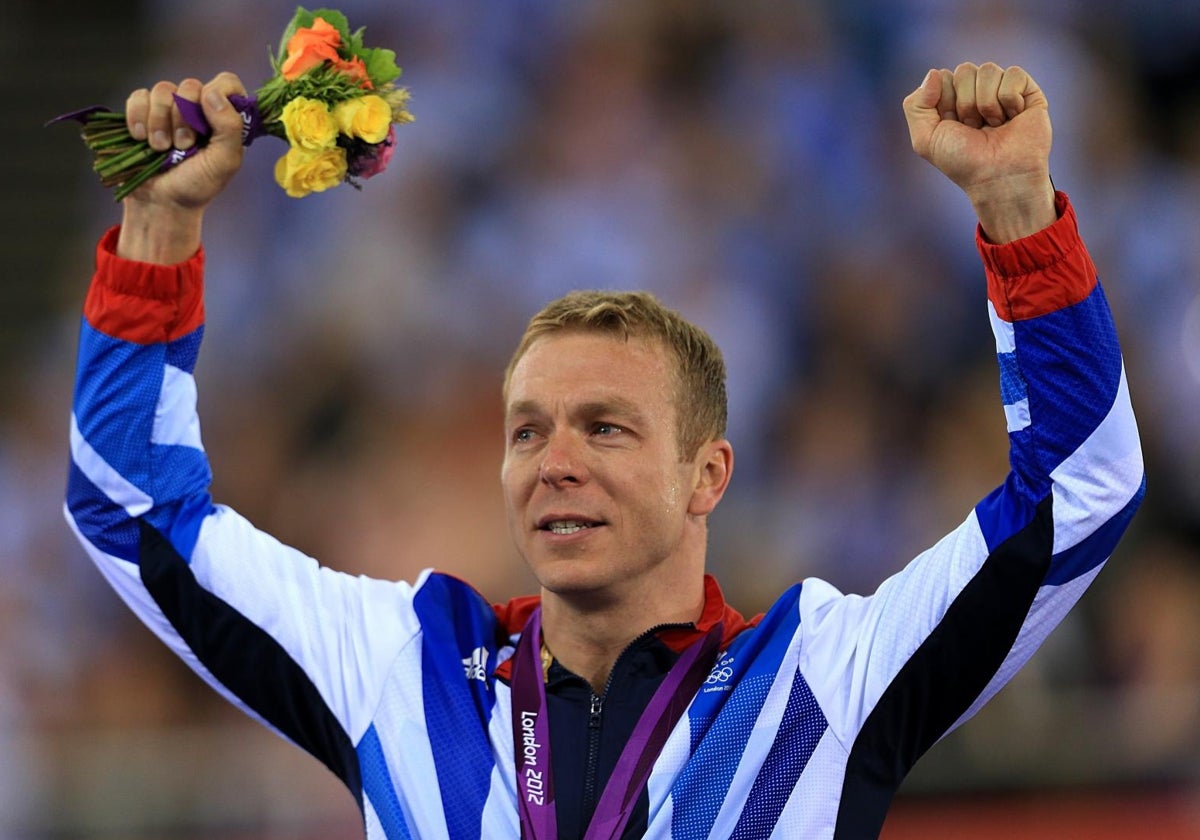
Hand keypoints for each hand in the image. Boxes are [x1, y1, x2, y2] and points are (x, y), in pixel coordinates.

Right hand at [117, 72, 247, 263]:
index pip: (227, 83)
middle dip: (185, 118)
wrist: (161, 202)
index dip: (218, 94)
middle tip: (184, 145)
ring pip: (162, 90)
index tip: (209, 120)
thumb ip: (230, 127)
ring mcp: (167, 109)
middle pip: (190, 85)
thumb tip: (211, 93)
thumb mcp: (225, 162)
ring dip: (161, 121)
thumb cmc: (198, 184)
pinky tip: (141, 138)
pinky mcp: (141, 112)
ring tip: (161, 148)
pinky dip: (138, 117)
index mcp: (221, 117)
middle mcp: (196, 108)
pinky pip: (138, 97)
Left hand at [903, 62, 1055, 242]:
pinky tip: (1012, 118)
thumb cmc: (963, 162)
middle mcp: (976, 93)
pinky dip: (1009, 99)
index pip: (942, 77)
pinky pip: (1012, 74)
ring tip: (993, 125)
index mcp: (951, 101)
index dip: (945, 102)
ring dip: (987, 104)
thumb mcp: (925, 139)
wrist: (998, 177)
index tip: (953, 126)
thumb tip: (934, 72)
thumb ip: (916, 105)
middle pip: (964, 70)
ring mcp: (1001, 90)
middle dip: (966, 103)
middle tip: (974, 127)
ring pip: (988, 69)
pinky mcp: (1027, 91)